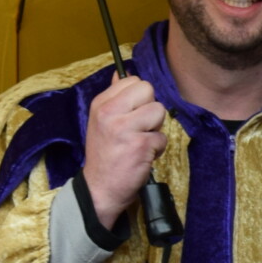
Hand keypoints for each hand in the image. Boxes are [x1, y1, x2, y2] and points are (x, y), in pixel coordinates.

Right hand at [80, 74, 165, 224]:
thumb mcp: (101, 121)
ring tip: (140, 142)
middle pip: (148, 90)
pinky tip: (141, 157)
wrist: (99, 188)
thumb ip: (115, 97)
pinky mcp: (140, 145)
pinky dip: (157, 149)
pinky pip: (162, 138)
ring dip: (155, 130)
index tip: (131, 114)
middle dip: (150, 109)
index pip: (133, 81)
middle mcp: (110, 113)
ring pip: (159, 111)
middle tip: (139, 128)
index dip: (139, 98)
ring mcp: (125, 128)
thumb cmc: (105, 154)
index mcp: (101, 104)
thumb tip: (122, 74)